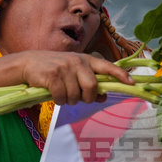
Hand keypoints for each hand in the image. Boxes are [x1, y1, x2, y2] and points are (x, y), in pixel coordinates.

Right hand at [14, 50, 133, 105]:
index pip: (108, 67)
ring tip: (62, 93)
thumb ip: (90, 84)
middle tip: (79, 98)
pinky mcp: (53, 75)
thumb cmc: (55, 70)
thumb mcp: (74, 73)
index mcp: (87, 60)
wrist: (29, 64)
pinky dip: (59, 101)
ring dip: (69, 101)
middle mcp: (78, 62)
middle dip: (87, 98)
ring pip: (76, 96)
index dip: (121, 75)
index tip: (132, 83)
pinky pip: (62, 98)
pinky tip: (53, 94)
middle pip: (92, 87)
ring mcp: (65, 68)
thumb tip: (104, 97)